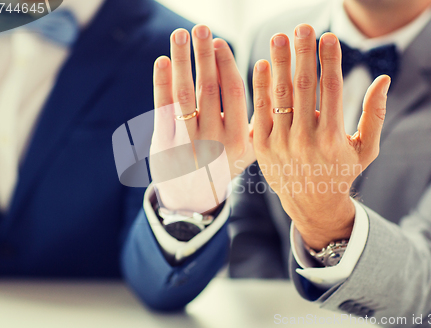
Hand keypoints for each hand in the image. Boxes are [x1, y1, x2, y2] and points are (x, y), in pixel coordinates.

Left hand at [150, 25, 254, 213]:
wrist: (193, 199)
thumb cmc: (223, 166)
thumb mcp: (248, 151)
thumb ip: (257, 121)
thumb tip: (270, 82)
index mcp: (239, 140)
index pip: (235, 94)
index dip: (227, 65)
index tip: (220, 42)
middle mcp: (214, 141)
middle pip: (209, 89)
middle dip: (205, 55)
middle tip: (202, 28)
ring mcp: (187, 144)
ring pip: (184, 95)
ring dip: (182, 61)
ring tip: (180, 34)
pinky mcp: (164, 145)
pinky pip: (162, 110)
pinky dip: (161, 84)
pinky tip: (162, 61)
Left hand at [252, 25, 390, 248]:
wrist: (311, 205)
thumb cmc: (342, 173)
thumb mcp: (366, 149)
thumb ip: (375, 114)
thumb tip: (383, 79)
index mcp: (333, 138)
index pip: (330, 88)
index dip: (330, 59)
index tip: (328, 36)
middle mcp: (305, 139)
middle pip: (303, 86)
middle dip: (303, 53)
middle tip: (303, 27)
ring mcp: (280, 142)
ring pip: (280, 95)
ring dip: (279, 63)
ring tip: (280, 38)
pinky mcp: (262, 146)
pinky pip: (260, 110)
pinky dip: (260, 86)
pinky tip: (263, 64)